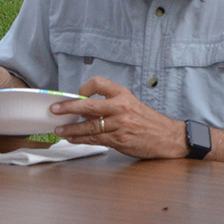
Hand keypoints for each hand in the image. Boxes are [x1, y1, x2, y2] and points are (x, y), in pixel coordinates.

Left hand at [51, 76, 187, 159]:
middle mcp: (121, 107)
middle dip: (68, 107)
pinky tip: (72, 138)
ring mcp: (120, 124)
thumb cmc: (148, 121)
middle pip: (88, 105)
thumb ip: (109, 105)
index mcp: (123, 94)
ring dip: (71, 128)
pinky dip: (81, 139)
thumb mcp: (131, 104)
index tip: (77, 94)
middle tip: (54, 109)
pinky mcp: (119, 140)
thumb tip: (84, 109)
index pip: (98, 83)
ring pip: (89, 126)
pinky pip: (95, 139)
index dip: (84, 88)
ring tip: (59, 129)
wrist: (168, 137)